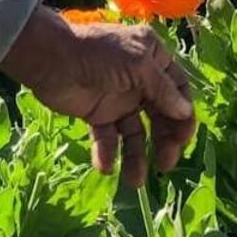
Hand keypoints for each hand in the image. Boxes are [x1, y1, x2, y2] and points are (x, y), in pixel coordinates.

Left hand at [0, 8, 195, 186]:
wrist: (50, 59)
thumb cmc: (98, 55)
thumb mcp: (137, 65)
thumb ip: (163, 90)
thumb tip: (185, 112)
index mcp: (153, 60)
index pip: (179, 90)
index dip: (184, 115)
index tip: (183, 139)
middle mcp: (140, 81)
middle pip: (161, 117)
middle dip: (164, 142)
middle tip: (165, 165)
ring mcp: (118, 100)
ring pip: (136, 134)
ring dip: (137, 158)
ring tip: (134, 181)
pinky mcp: (97, 115)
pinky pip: (108, 139)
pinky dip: (108, 154)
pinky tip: (106, 167)